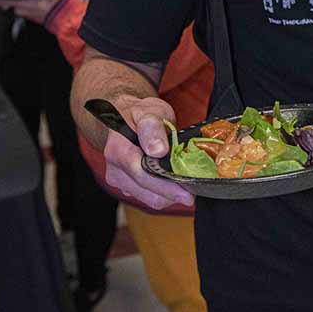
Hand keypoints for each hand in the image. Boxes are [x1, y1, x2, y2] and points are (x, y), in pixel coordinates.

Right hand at [101, 94, 193, 209]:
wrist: (124, 119)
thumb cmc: (139, 114)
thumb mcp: (149, 111)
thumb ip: (153, 128)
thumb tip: (158, 150)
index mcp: (119, 150)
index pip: (142, 175)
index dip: (166, 187)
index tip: (187, 194)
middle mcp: (116, 170)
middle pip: (148, 193)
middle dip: (173, 194)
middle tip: (196, 187)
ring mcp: (120, 181)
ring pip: (151, 199)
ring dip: (171, 195)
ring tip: (187, 182)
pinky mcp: (128, 188)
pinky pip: (150, 198)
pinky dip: (166, 193)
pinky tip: (175, 182)